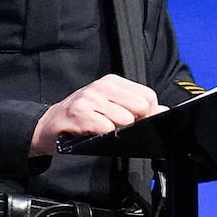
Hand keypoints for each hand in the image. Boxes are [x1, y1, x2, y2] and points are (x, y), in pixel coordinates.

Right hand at [30, 74, 160, 155]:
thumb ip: (138, 109)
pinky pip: (105, 128)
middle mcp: (102, 86)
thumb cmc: (84, 116)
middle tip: (119, 127)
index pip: (148, 96)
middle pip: (140, 106)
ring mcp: (89, 98)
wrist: (51, 123)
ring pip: (124, 118)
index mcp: (113, 82)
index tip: (137, 121)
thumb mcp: (111, 107)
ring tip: (103, 129)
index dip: (148, 113)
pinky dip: (103, 134)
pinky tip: (93, 132)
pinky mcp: (78, 113)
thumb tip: (164, 111)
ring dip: (118, 130)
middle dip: (135, 122)